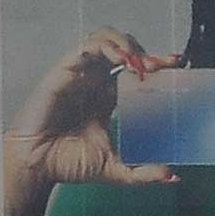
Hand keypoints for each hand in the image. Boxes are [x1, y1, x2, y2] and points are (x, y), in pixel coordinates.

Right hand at [5, 32, 171, 215]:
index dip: (155, 62)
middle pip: (124, 49)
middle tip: (161, 67)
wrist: (37, 166)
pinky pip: (87, 46)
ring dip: (127, 45)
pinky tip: (121, 60)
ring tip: (140, 63)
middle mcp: (94, 81)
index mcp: (107, 97)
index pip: (135, 70)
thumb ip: (143, 174)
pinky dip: (107, 47)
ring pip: (106, 39)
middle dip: (145, 52)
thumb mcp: (115, 170)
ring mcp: (80, 73)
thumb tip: (173, 176)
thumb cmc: (68, 164)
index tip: (177, 63)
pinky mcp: (65, 70)